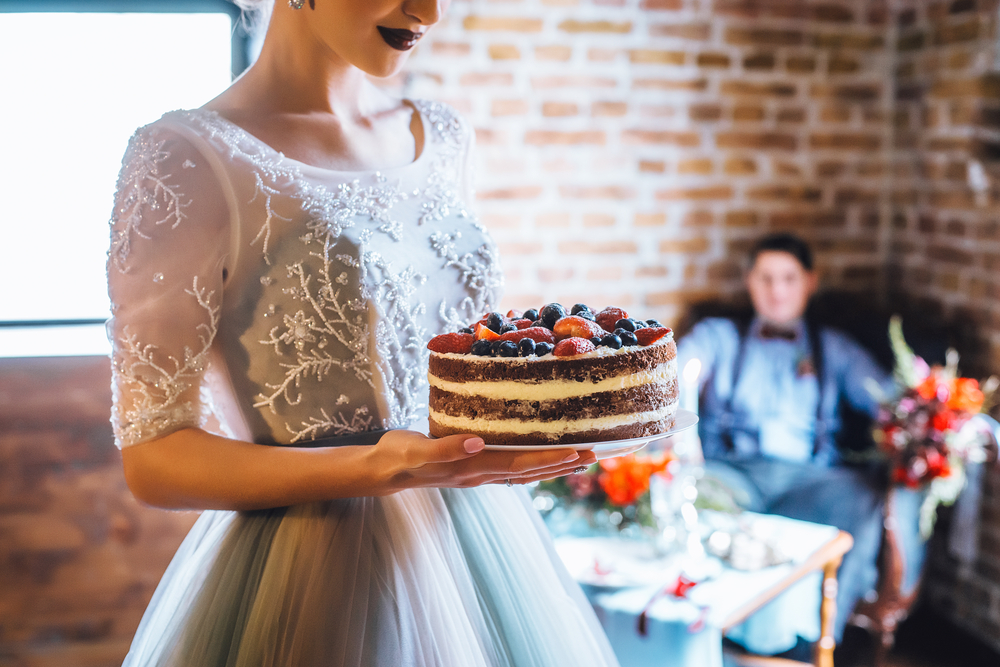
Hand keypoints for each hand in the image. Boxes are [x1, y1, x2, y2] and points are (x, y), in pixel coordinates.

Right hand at [371, 429, 597, 493]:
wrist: (384, 469)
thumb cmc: (399, 455)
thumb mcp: (417, 450)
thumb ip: (445, 448)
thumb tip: (476, 443)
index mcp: (472, 468)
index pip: (520, 465)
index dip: (550, 458)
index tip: (577, 451)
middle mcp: (481, 474)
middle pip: (530, 471)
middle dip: (563, 463)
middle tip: (595, 453)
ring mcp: (479, 474)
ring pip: (525, 473)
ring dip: (554, 466)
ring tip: (581, 458)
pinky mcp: (474, 468)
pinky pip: (512, 469)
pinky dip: (534, 464)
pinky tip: (545, 458)